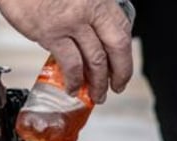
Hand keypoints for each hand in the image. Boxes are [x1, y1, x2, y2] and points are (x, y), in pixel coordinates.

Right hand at [0, 0, 132, 102]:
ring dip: (97, 82)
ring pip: (96, 59)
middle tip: (117, 86)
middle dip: (120, 71)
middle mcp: (90, 7)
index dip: (125, 53)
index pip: (122, 28)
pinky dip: (74, 80)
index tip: (123, 66)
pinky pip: (70, 63)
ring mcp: (72, 21)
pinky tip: (72, 87)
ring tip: (96, 94)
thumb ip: (84, 9)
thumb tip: (88, 32)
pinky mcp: (51, 33)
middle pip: (116, 45)